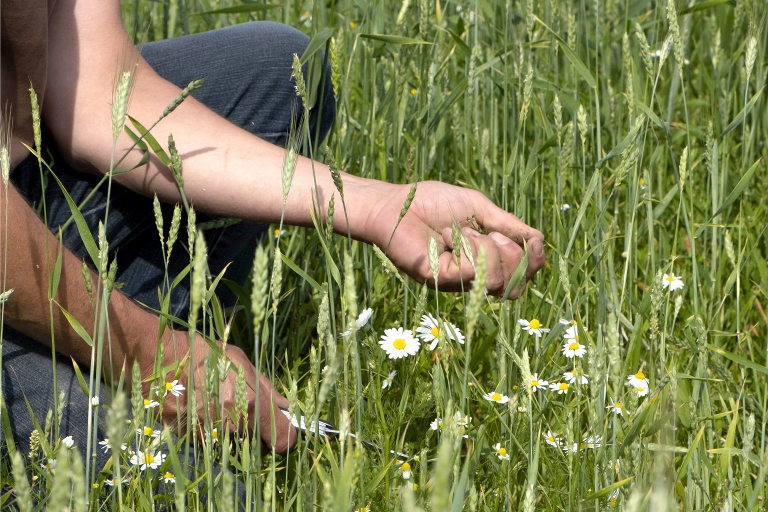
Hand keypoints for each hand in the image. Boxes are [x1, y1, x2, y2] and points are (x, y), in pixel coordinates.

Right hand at [154, 333, 296, 452]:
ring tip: (216, 404)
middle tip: (242, 409)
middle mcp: (232, 425)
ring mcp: (209, 435)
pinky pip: (209, 441)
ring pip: (232, 443)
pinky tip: (199, 408)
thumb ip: (267, 388)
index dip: (285, 436)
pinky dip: (208, 429)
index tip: (281, 429)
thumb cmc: (205, 354)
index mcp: (251, 404)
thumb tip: (286, 406)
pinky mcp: (188, 439)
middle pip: (257, 444)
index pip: (283, 440)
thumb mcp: (242, 362)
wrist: (160, 358)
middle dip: (255, 431)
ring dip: (230, 430)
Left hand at [360, 181, 544, 297]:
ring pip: (497, 281)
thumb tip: (538, 240)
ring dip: (490, 249)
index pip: (522, 275)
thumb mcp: (479, 209)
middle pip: (515, 285)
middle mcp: (472, 277)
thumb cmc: (433, 202)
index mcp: (485, 260)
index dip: (533, 259)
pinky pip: (472, 273)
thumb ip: (507, 225)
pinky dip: (471, 249)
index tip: (526, 239)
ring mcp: (456, 281)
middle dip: (515, 257)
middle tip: (492, 233)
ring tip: (466, 231)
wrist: (396, 203)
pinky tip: (453, 236)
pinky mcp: (439, 280)